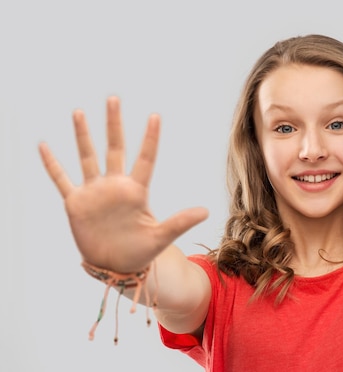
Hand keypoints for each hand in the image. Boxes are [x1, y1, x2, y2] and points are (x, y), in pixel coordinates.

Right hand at [39, 96, 207, 271]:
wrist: (115, 267)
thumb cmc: (140, 252)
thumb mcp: (160, 237)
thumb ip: (180, 222)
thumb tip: (206, 212)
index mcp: (137, 191)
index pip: (146, 158)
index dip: (150, 138)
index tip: (155, 116)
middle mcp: (115, 186)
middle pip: (115, 148)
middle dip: (114, 124)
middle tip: (114, 99)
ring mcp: (94, 192)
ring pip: (87, 157)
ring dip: (83, 135)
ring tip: (79, 112)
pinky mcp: (75, 203)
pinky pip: (61, 179)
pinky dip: (52, 164)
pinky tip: (44, 146)